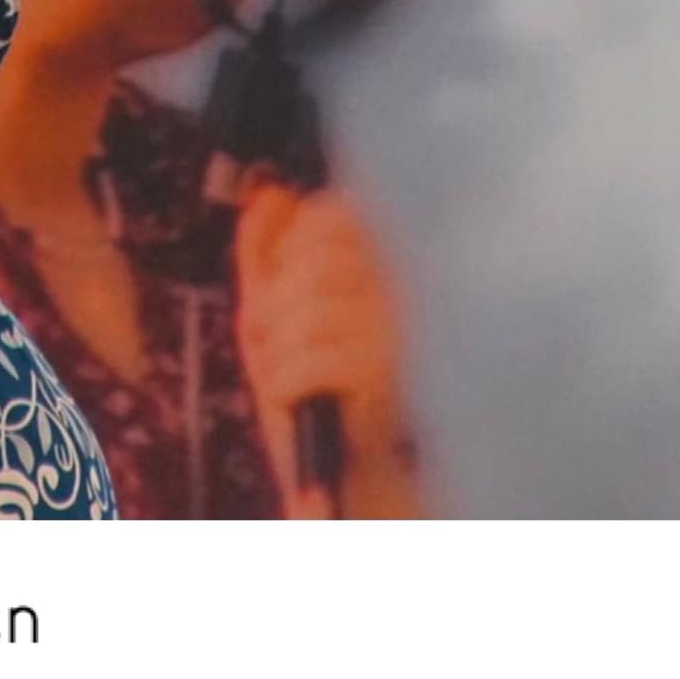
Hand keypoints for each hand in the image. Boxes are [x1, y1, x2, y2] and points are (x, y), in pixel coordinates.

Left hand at [234, 185, 417, 515]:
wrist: (351, 484)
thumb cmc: (318, 396)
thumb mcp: (278, 314)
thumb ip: (269, 250)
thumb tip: (269, 195)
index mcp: (391, 263)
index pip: (333, 212)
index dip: (293, 245)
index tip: (285, 284)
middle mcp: (410, 288)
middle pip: (312, 259)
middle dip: (275, 304)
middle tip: (278, 342)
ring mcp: (405, 331)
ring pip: (306, 309)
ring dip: (277, 351)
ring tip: (290, 379)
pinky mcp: (392, 378)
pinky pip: (310, 358)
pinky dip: (286, 383)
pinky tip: (299, 402)